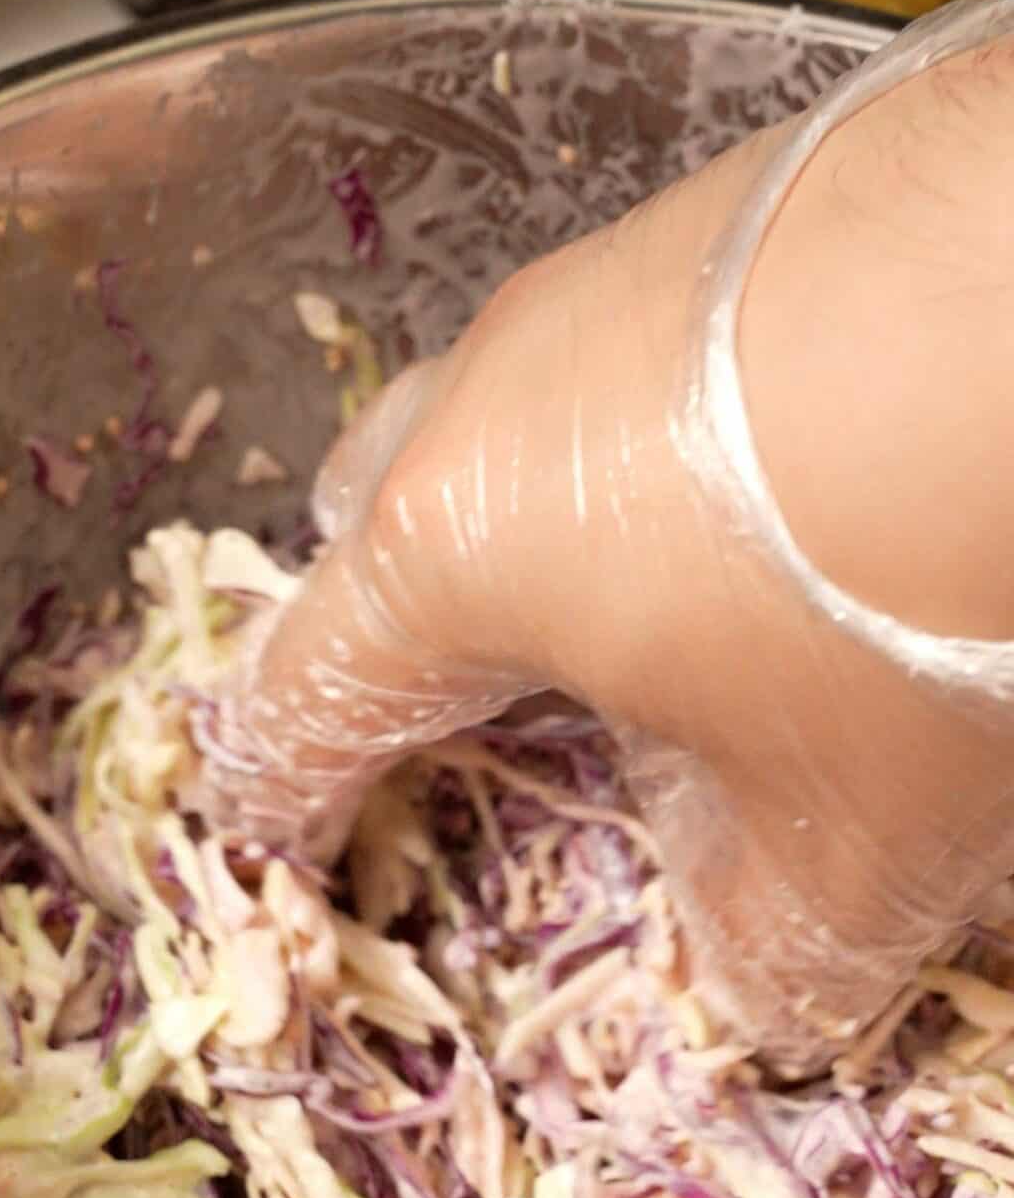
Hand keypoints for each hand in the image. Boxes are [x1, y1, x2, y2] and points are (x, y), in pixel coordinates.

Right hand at [206, 3, 1013, 1071]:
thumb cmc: (915, 585)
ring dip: (553, 517)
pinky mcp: (733, 200)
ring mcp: (612, 276)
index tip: (282, 832)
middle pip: (373, 518)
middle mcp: (499, 389)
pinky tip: (797, 481)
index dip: (286, 786)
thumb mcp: (857, 834)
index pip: (307, 694)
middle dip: (400, 618)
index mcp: (458, 551)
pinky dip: (671, 436)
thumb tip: (764, 998)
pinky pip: (641, 348)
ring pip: (512, 415)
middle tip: (486, 704)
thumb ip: (778, 947)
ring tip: (675, 601)